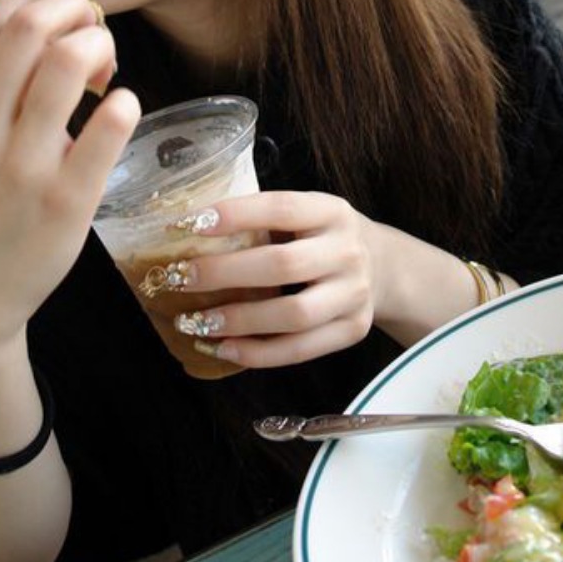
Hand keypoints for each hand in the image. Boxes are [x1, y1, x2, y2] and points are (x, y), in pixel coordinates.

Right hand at [0, 0, 140, 353]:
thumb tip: (35, 12)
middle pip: (31, 30)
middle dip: (75, 11)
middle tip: (93, 29)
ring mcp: (22, 167)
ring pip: (67, 64)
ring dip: (100, 47)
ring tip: (105, 70)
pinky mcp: (67, 199)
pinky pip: (109, 126)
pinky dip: (124, 100)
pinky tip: (121, 105)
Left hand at [171, 191, 376, 366]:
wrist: (382, 266)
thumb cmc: (321, 237)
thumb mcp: (305, 214)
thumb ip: (263, 219)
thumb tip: (189, 228)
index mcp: (331, 210)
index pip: (282, 208)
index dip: (236, 215)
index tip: (191, 224)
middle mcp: (348, 251)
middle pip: (283, 265)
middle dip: (224, 273)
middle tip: (180, 278)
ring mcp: (354, 294)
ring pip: (293, 314)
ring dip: (238, 321)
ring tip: (195, 322)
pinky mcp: (352, 329)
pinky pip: (301, 349)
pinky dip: (258, 353)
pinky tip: (223, 349)